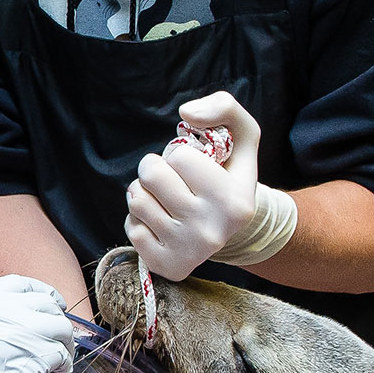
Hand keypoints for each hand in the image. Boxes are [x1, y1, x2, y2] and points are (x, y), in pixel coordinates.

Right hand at [0, 276, 75, 372]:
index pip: (16, 284)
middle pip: (42, 303)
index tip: (52, 310)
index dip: (40, 295)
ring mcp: (10, 329)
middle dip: (54, 328)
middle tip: (52, 356)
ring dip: (60, 353)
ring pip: (58, 327)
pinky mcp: (30, 353)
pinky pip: (62, 354)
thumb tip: (33, 324)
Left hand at [126, 90, 293, 278]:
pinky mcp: (165, 265)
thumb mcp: (242, 136)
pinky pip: (131, 228)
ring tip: (164, 196)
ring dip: (144, 191)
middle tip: (171, 176)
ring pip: (137, 200)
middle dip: (155, 167)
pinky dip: (140, 218)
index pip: (179, 157)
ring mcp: (187, 252)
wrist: (231, 228)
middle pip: (152, 176)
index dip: (181, 155)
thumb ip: (224, 108)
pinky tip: (160, 219)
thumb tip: (186, 112)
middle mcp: (212, 232)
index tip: (195, 167)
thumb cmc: (229, 173)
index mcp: (234, 201)